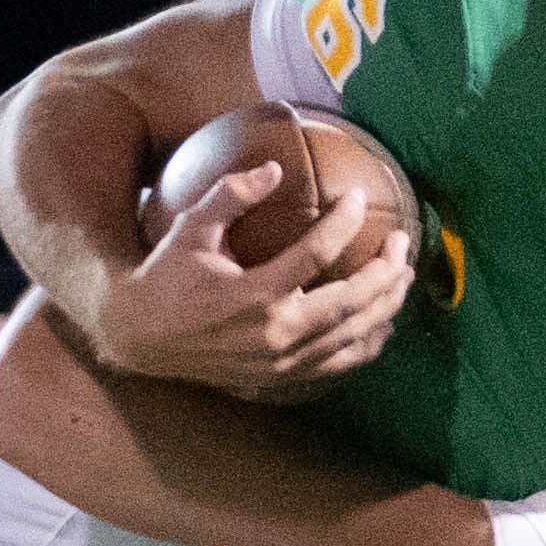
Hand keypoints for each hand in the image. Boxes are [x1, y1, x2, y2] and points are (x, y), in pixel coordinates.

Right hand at [96, 161, 411, 398]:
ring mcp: (281, 361)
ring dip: (385, 306)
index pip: (315, 255)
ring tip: (404, 276)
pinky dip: (366, 343)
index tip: (357, 197)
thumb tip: (274, 168)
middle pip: (351, 303)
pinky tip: (382, 322)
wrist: (141, 337)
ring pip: (352, 336)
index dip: (344, 223)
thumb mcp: (189, 228)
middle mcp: (274, 334)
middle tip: (403, 242)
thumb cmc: (166, 274)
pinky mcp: (280, 376)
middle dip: (386, 271)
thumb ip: (230, 194)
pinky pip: (338, 364)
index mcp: (253, 295)